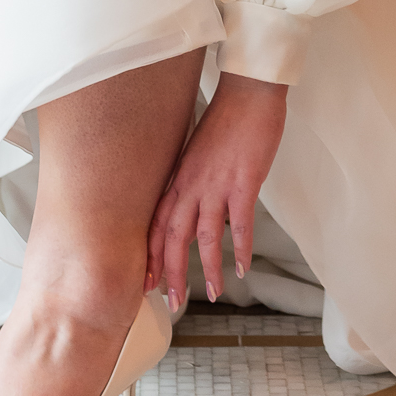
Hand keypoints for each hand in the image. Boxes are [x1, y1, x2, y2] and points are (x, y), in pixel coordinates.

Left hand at [145, 71, 287, 309]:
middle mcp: (191, 185)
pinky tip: (243, 269)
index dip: (150, 255)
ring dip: (207, 270)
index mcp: (179, 177)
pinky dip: (241, 250)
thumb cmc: (227, 119)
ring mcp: (216, 185)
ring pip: (204, 238)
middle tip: (172, 302)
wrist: (249, 92)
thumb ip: (193, 178)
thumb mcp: (199, 152)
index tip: (146, 281)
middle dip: (170, 273)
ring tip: (213, 294)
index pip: (156, 223)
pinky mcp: (243, 183)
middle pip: (173, 238)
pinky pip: (240, 225)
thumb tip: (196, 204)